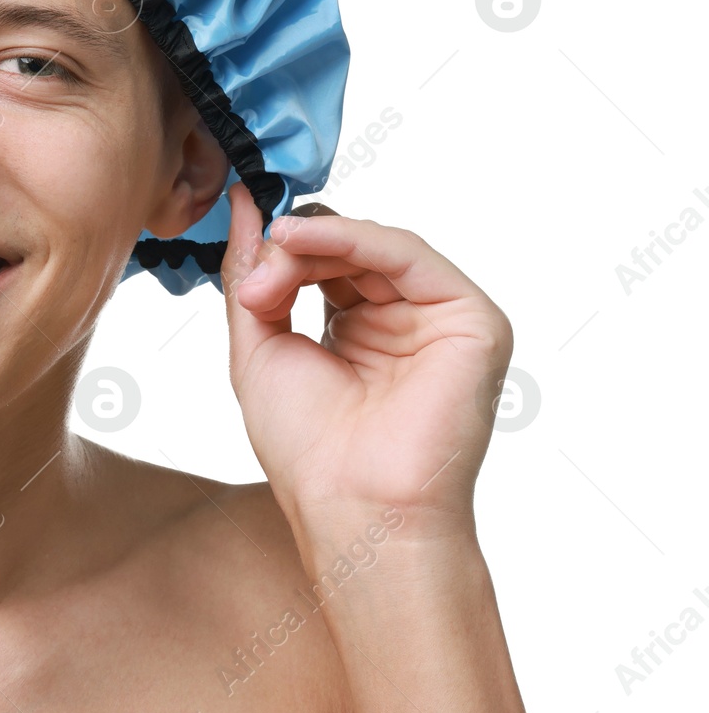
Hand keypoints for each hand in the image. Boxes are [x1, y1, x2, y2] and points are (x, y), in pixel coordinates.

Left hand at [219, 180, 513, 535]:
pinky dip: (351, 237)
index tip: (239, 228)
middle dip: (291, 248)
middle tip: (255, 266)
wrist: (355, 507)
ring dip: (312, 244)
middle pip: (345, 249)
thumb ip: (252, 275)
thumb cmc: (308, 449)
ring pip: (373, 245)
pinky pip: (407, 254)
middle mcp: (402, 321)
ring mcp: (439, 319)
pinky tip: (301, 239)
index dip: (280, 246)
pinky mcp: (472, 319)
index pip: (322, 260)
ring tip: (272, 266)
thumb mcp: (258, 347)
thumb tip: (244, 205)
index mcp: (356, 331)